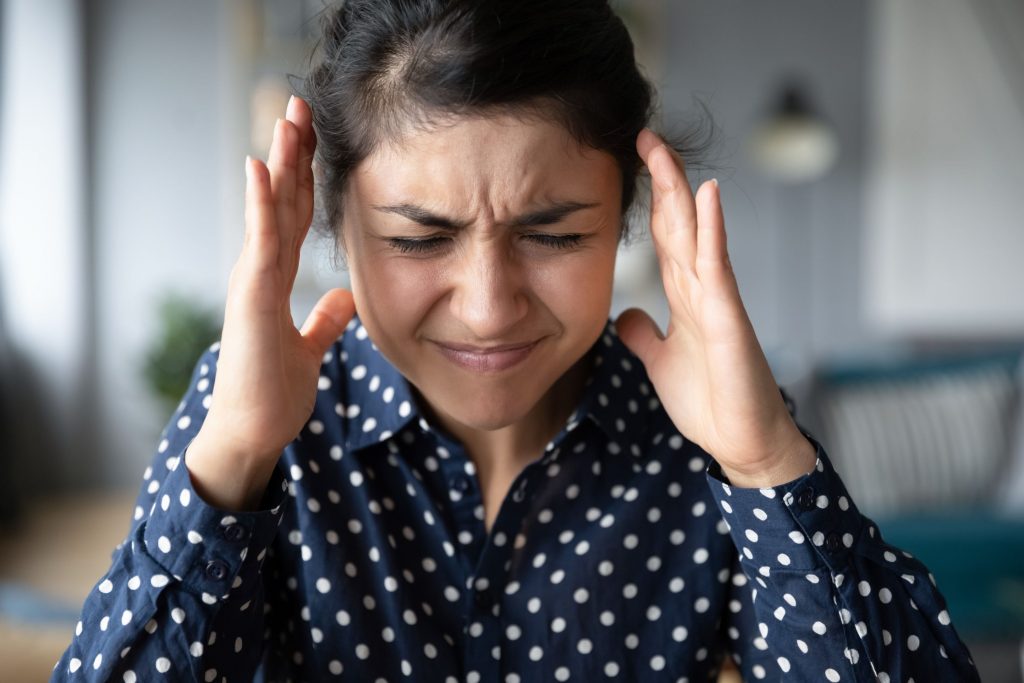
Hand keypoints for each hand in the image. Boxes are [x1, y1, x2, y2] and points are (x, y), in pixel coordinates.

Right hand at [187, 96, 355, 509]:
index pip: (295, 215)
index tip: (315, 135)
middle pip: (281, 201)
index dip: (305, 175)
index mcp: (276, 279)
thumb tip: (343, 299)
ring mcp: (253, 281)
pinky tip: (261, 167)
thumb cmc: (274, 392)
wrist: (252, 431)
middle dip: (293, 153)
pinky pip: (260, 242)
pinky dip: (261, 204)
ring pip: (269, 211)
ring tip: (287, 118)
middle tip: (300, 102)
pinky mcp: (250, 298)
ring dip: (279, 163)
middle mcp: (262, 271)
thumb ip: (324, 321)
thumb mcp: (310, 348)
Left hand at [614, 129, 813, 488]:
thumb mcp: (660, 362)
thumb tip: (626, 316)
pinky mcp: (729, 319)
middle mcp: (702, 289)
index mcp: (685, 296)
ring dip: (682, 192)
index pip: (665, 237)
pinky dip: (712, 230)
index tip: (633, 162)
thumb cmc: (709, 400)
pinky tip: (707, 195)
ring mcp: (718, 300)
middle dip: (664, 180)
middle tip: (646, 136)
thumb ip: (644, 335)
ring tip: (667, 151)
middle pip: (679, 224)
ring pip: (697, 234)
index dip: (651, 200)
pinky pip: (717, 266)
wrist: (741, 441)